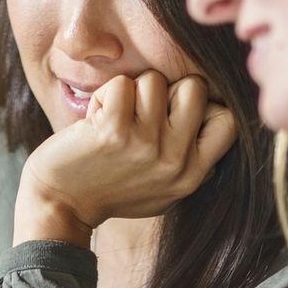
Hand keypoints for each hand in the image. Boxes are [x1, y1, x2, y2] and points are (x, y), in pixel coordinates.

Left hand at [15, 72, 235, 246]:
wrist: (59, 205)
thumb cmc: (110, 192)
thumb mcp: (164, 191)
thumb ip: (193, 164)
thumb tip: (216, 128)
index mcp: (192, 175)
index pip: (227, 120)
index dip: (205, 105)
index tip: (176, 115)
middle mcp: (174, 162)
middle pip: (195, 88)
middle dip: (167, 89)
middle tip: (142, 111)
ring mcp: (145, 146)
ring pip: (155, 81)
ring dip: (132, 91)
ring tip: (115, 116)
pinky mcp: (113, 132)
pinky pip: (122, 84)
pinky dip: (105, 94)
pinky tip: (96, 117)